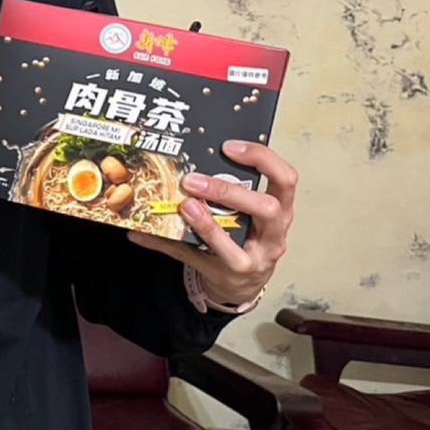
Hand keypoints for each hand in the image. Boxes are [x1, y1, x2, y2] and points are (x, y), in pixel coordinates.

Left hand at [127, 140, 297, 305]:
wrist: (243, 282)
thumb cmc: (246, 236)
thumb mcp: (247, 212)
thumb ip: (225, 187)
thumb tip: (180, 156)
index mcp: (280, 209)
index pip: (285, 179)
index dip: (262, 159)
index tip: (229, 147)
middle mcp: (274, 234)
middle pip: (267, 209)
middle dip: (229, 192)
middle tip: (193, 180)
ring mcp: (255, 258)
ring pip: (236, 243)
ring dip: (205, 223)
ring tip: (183, 206)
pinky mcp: (231, 273)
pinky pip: (196, 258)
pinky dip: (167, 243)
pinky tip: (143, 234)